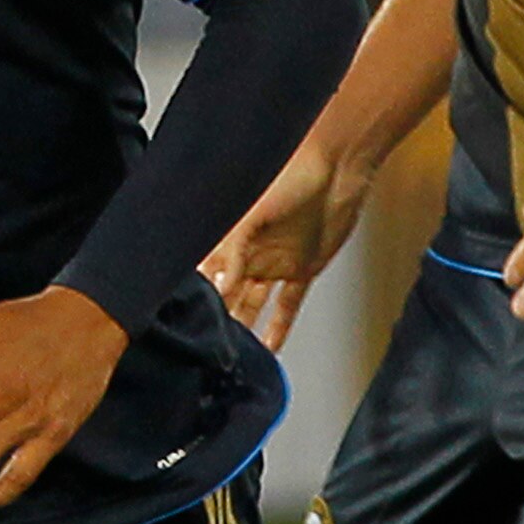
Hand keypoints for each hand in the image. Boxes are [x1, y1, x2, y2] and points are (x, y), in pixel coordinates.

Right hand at [203, 143, 371, 353]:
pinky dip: (279, 327)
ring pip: (252, 304)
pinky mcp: (302, 268)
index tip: (184, 323)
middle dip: (215, 319)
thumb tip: (216, 287)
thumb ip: (232, 251)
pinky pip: (287, 305)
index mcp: (229, 237)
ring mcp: (274, 262)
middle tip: (205, 348)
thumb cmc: (293, 172)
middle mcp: (248, 252)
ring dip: (243, 328)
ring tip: (231, 356)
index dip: (195, 298)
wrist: (339, 167)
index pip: (205, 275)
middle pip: (226, 295)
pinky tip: (270, 349)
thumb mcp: (251, 213)